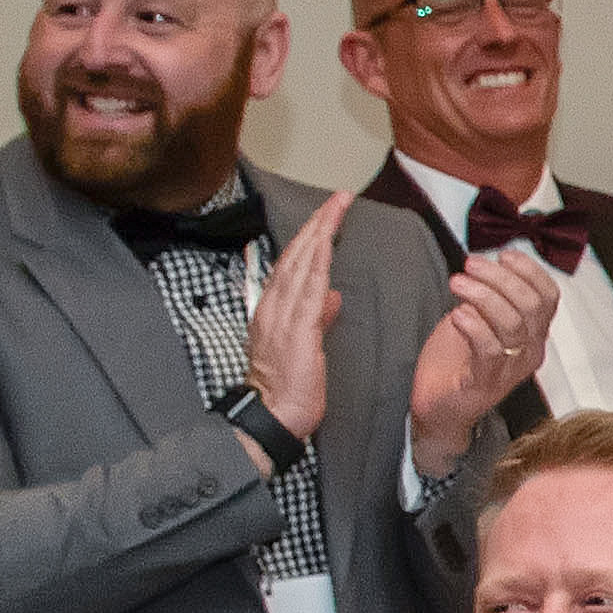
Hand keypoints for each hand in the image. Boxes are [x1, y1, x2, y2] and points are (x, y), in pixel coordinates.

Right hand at [243, 194, 351, 445]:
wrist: (274, 414)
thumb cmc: (290, 387)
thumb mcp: (308, 346)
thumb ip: (318, 318)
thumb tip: (332, 297)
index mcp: (276, 310)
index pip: (294, 264)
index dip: (311, 237)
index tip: (328, 215)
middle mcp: (274, 306)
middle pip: (296, 255)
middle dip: (318, 224)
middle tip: (338, 197)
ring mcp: (282, 315)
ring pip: (300, 263)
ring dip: (319, 232)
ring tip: (336, 207)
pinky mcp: (295, 328)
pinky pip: (307, 287)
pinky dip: (316, 261)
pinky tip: (326, 242)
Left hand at [410, 244, 560, 471]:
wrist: (439, 410)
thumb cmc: (456, 364)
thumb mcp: (477, 320)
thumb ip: (487, 298)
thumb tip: (484, 265)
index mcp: (532, 335)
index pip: (548, 297)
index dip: (530, 272)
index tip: (504, 254)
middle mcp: (529, 352)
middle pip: (531, 306)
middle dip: (500, 278)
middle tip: (471, 264)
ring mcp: (510, 370)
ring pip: (512, 325)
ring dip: (483, 296)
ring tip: (458, 283)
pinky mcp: (486, 383)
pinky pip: (490, 351)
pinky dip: (474, 327)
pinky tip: (458, 315)